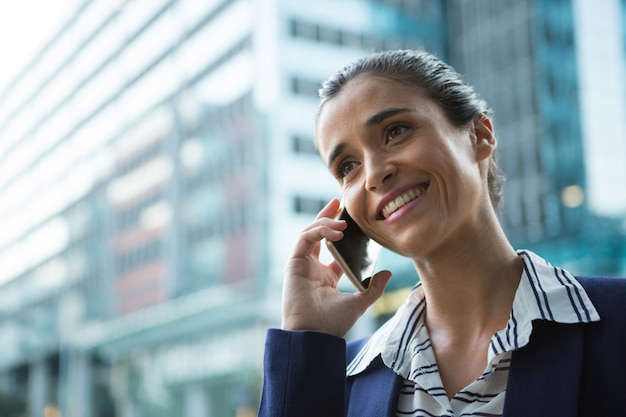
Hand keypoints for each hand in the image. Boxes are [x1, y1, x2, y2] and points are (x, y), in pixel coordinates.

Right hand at [281, 198, 391, 336]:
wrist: (314, 335)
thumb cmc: (332, 324)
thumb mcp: (360, 303)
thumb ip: (374, 288)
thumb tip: (388, 273)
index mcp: (325, 276)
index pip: (332, 247)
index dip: (339, 231)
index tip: (350, 218)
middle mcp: (311, 268)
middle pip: (317, 234)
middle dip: (326, 217)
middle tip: (338, 202)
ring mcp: (301, 265)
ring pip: (309, 233)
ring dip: (324, 223)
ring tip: (342, 221)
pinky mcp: (293, 264)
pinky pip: (304, 239)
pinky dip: (318, 231)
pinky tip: (335, 232)